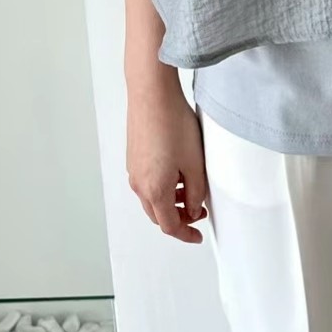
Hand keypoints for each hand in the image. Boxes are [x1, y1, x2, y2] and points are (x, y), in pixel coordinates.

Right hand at [126, 69, 208, 243]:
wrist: (152, 95)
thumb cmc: (173, 124)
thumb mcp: (195, 164)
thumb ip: (196, 193)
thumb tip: (193, 209)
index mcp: (154, 190)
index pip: (169, 225)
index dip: (185, 234)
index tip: (198, 235)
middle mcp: (139, 184)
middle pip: (158, 215)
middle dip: (179, 218)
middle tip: (198, 213)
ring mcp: (133, 170)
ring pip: (152, 199)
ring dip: (170, 202)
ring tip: (191, 191)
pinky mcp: (133, 157)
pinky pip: (147, 183)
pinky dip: (162, 188)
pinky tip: (178, 174)